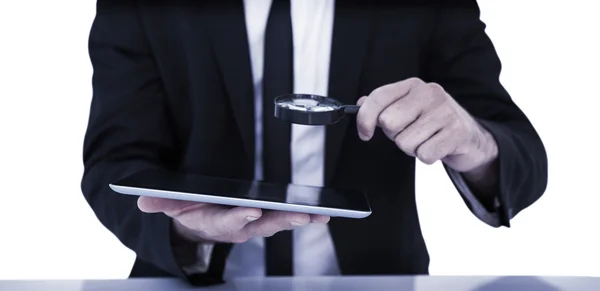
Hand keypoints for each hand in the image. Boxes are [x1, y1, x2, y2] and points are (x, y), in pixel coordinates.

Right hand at [137, 197, 329, 243]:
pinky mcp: (265, 219)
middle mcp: (238, 228)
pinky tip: (322, 212)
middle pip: (261, 226)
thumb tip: (142, 200)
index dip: (239, 218)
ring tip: (320, 214)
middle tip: (300, 215)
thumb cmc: (189, 211)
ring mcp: (254, 225)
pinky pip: (285, 218)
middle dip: (282, 221)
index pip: (227, 222)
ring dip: (299, 220)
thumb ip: (161, 202)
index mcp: (215, 224)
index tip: (252, 210)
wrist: (199, 223)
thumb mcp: (172, 206)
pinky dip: (303, 216)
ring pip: (278, 223)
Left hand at [356, 78, 497, 172]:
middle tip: (411, 133)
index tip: (364, 133)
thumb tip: (360, 104)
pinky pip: (424, 154)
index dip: (364, 119)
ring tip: (426, 140)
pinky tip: (437, 147)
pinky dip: (427, 157)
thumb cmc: (434, 123)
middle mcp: (430, 93)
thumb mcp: (408, 109)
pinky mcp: (457, 132)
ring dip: (413, 148)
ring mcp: (445, 111)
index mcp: (414, 86)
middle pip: (388, 123)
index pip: (378, 98)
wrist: (471, 137)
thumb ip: (384, 105)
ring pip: (405, 142)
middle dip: (395, 135)